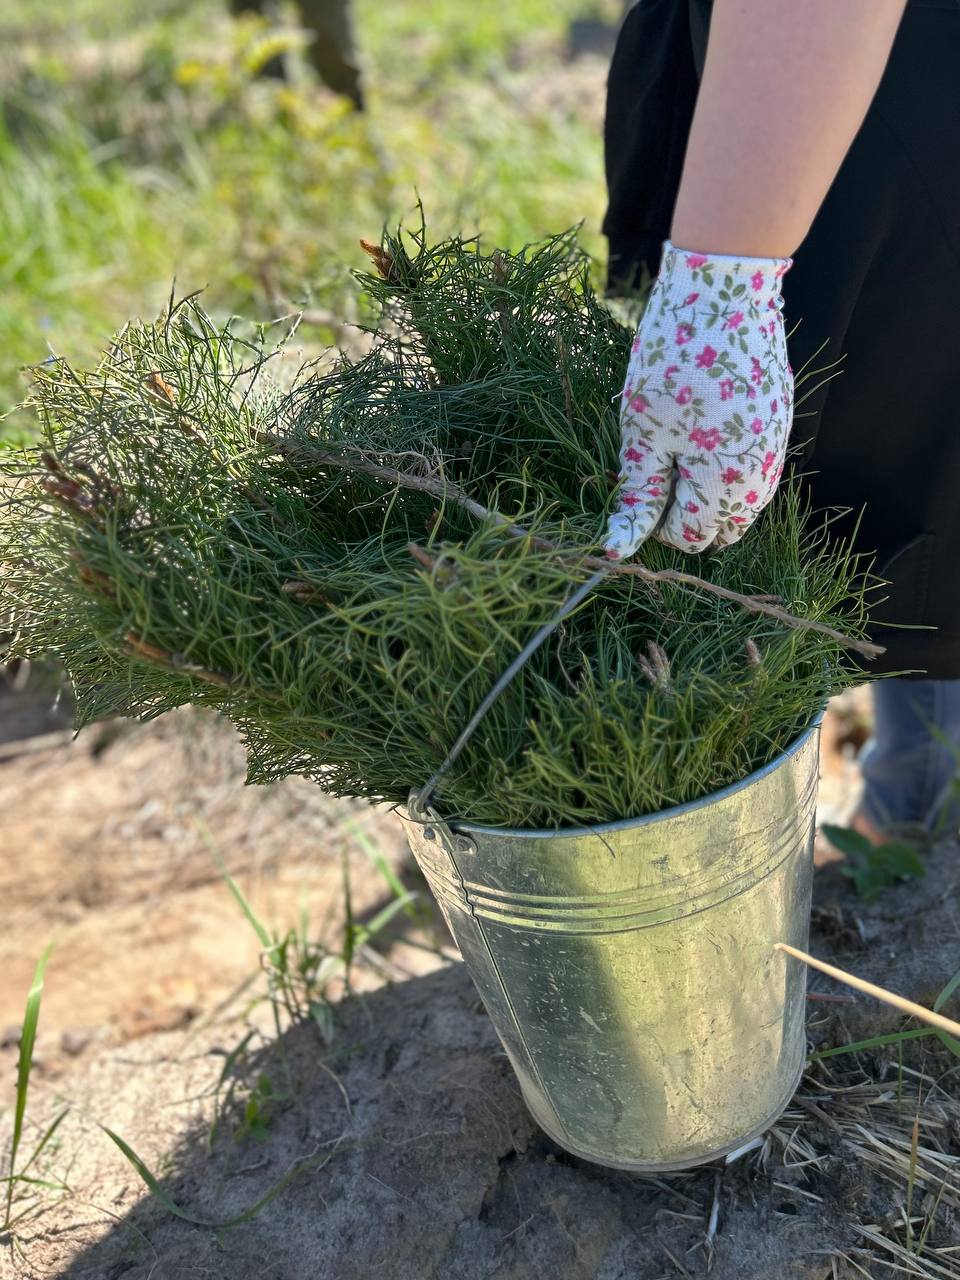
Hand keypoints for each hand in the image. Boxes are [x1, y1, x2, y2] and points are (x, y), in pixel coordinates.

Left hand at [604, 241, 793, 558]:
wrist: (724, 289)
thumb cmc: (673, 362)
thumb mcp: (643, 434)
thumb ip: (639, 496)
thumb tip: (617, 549)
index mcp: (727, 484)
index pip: (691, 538)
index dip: (657, 522)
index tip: (639, 479)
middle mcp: (763, 475)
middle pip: (724, 529)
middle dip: (688, 513)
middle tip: (657, 466)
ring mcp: (777, 448)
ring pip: (742, 502)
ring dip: (708, 492)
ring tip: (677, 445)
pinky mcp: (780, 423)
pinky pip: (755, 469)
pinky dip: (727, 466)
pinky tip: (702, 429)